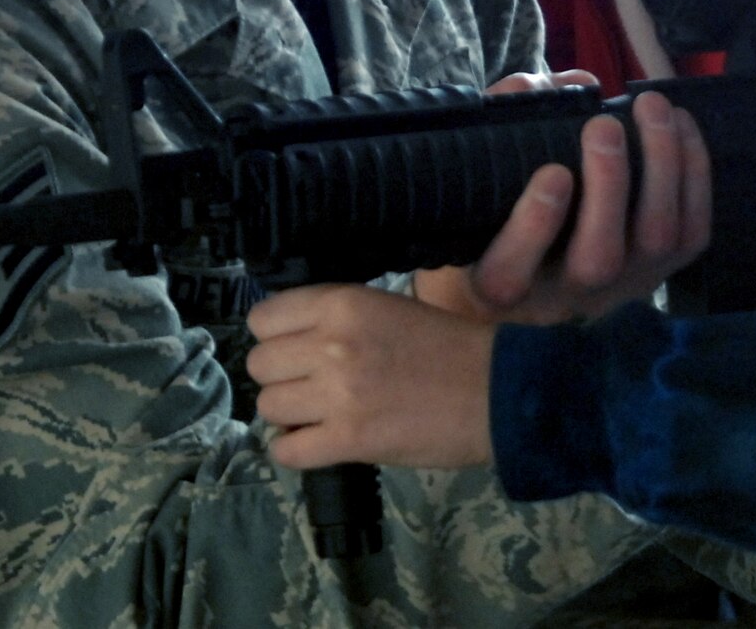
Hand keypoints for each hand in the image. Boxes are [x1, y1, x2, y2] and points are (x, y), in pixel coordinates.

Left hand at [247, 284, 496, 469]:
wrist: (496, 391)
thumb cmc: (449, 346)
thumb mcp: (388, 307)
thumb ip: (338, 317)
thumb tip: (291, 338)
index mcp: (343, 304)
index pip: (263, 318)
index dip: (274, 336)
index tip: (293, 348)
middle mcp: (330, 345)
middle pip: (259, 365)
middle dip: (280, 377)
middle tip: (309, 385)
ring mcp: (336, 395)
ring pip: (268, 408)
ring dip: (289, 414)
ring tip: (317, 414)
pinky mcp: (347, 440)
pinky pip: (286, 451)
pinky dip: (295, 450)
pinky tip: (317, 442)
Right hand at [411, 77, 710, 324]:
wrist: (544, 266)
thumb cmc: (503, 202)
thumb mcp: (484, 168)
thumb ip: (508, 122)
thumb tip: (555, 86)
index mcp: (500, 283)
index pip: (508, 275)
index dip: (534, 226)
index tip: (552, 172)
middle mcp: (563, 298)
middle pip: (597, 261)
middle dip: (609, 187)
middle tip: (604, 125)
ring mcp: (620, 288)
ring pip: (654, 244)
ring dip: (661, 168)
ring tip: (651, 106)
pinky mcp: (663, 272)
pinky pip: (692, 233)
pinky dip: (694, 173)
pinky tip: (681, 123)